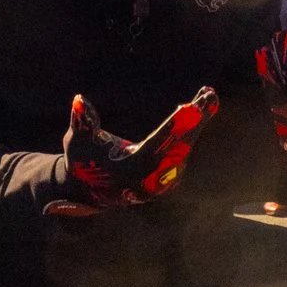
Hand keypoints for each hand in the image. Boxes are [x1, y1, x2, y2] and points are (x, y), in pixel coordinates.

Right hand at [44, 90, 219, 216]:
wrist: (91, 190)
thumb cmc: (84, 161)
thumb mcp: (77, 142)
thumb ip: (81, 123)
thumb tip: (80, 100)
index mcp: (131, 171)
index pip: (157, 146)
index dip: (174, 127)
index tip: (189, 109)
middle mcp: (151, 180)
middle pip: (178, 147)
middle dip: (195, 121)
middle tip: (208, 96)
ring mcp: (162, 182)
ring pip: (185, 148)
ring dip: (199, 122)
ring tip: (209, 96)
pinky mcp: (169, 177)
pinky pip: (185, 150)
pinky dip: (194, 129)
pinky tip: (205, 107)